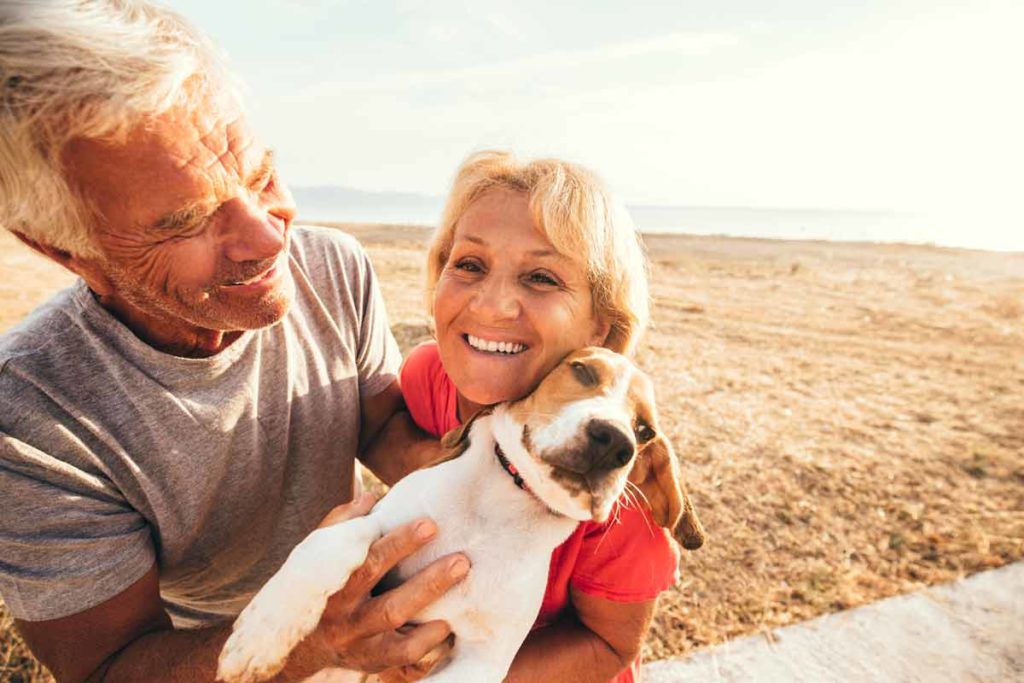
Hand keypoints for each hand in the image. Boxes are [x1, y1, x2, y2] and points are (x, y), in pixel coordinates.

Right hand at [306, 494, 469, 673]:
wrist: (296, 645)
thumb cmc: (318, 588)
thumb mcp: (316, 556)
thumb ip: (341, 525)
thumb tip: (371, 498)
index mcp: (333, 586)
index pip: (368, 562)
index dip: (399, 543)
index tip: (429, 525)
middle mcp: (345, 617)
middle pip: (390, 602)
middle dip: (428, 580)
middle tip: (461, 560)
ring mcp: (359, 643)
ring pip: (399, 630)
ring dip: (431, 607)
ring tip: (459, 587)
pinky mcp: (371, 662)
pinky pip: (403, 655)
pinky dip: (427, 640)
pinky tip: (448, 623)